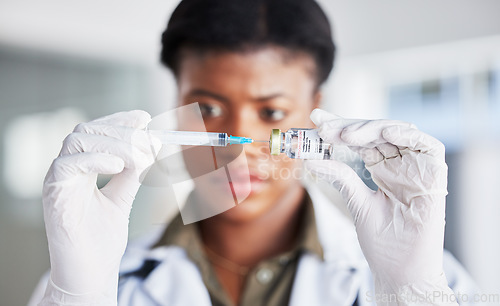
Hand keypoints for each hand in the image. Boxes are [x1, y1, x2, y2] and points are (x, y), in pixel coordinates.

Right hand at [40, 110, 159, 304]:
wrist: (91, 272)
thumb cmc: (102, 239)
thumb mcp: (123, 198)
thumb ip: (133, 173)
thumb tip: (151, 144)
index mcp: (83, 167)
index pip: (97, 130)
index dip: (120, 119)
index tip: (145, 118)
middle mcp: (68, 169)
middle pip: (89, 129)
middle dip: (123, 131)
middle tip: (148, 142)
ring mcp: (58, 180)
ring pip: (77, 140)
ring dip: (114, 142)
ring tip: (138, 158)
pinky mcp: (53, 194)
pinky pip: (67, 164)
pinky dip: (95, 159)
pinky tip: (118, 166)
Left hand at [306, 109, 455, 304]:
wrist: (401, 269)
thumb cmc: (383, 241)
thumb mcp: (356, 202)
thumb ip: (340, 176)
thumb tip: (310, 159)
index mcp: (382, 168)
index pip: (360, 140)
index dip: (340, 127)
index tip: (316, 120)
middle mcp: (399, 163)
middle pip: (375, 133)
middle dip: (349, 126)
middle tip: (324, 128)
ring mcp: (416, 167)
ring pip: (397, 133)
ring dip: (371, 129)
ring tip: (345, 135)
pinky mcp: (434, 175)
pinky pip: (428, 146)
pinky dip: (408, 135)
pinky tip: (385, 132)